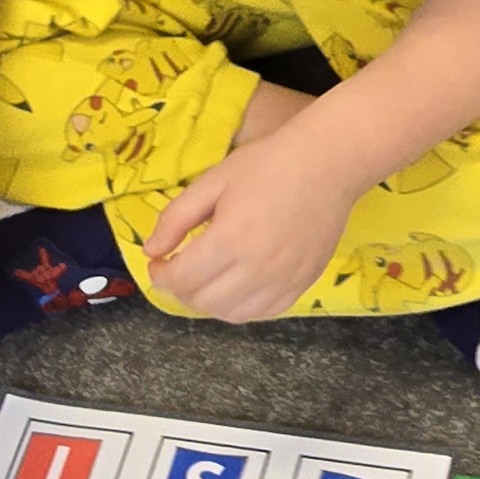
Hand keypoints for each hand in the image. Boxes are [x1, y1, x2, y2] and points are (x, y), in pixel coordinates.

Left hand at [142, 132, 361, 321]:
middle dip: (180, 288)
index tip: (158, 262)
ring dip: (209, 301)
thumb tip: (151, 251)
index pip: (181, 279)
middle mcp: (257, 268)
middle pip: (202, 301)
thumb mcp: (212, 181)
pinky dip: (241, 306)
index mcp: (230, 238)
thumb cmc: (267, 165)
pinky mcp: (302, 284)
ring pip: (231, 314)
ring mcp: (283, 281)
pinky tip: (237, 285)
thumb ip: (176, 218)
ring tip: (207, 277)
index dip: (160, 275)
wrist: (328, 164)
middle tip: (180, 268)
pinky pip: (263, 313)